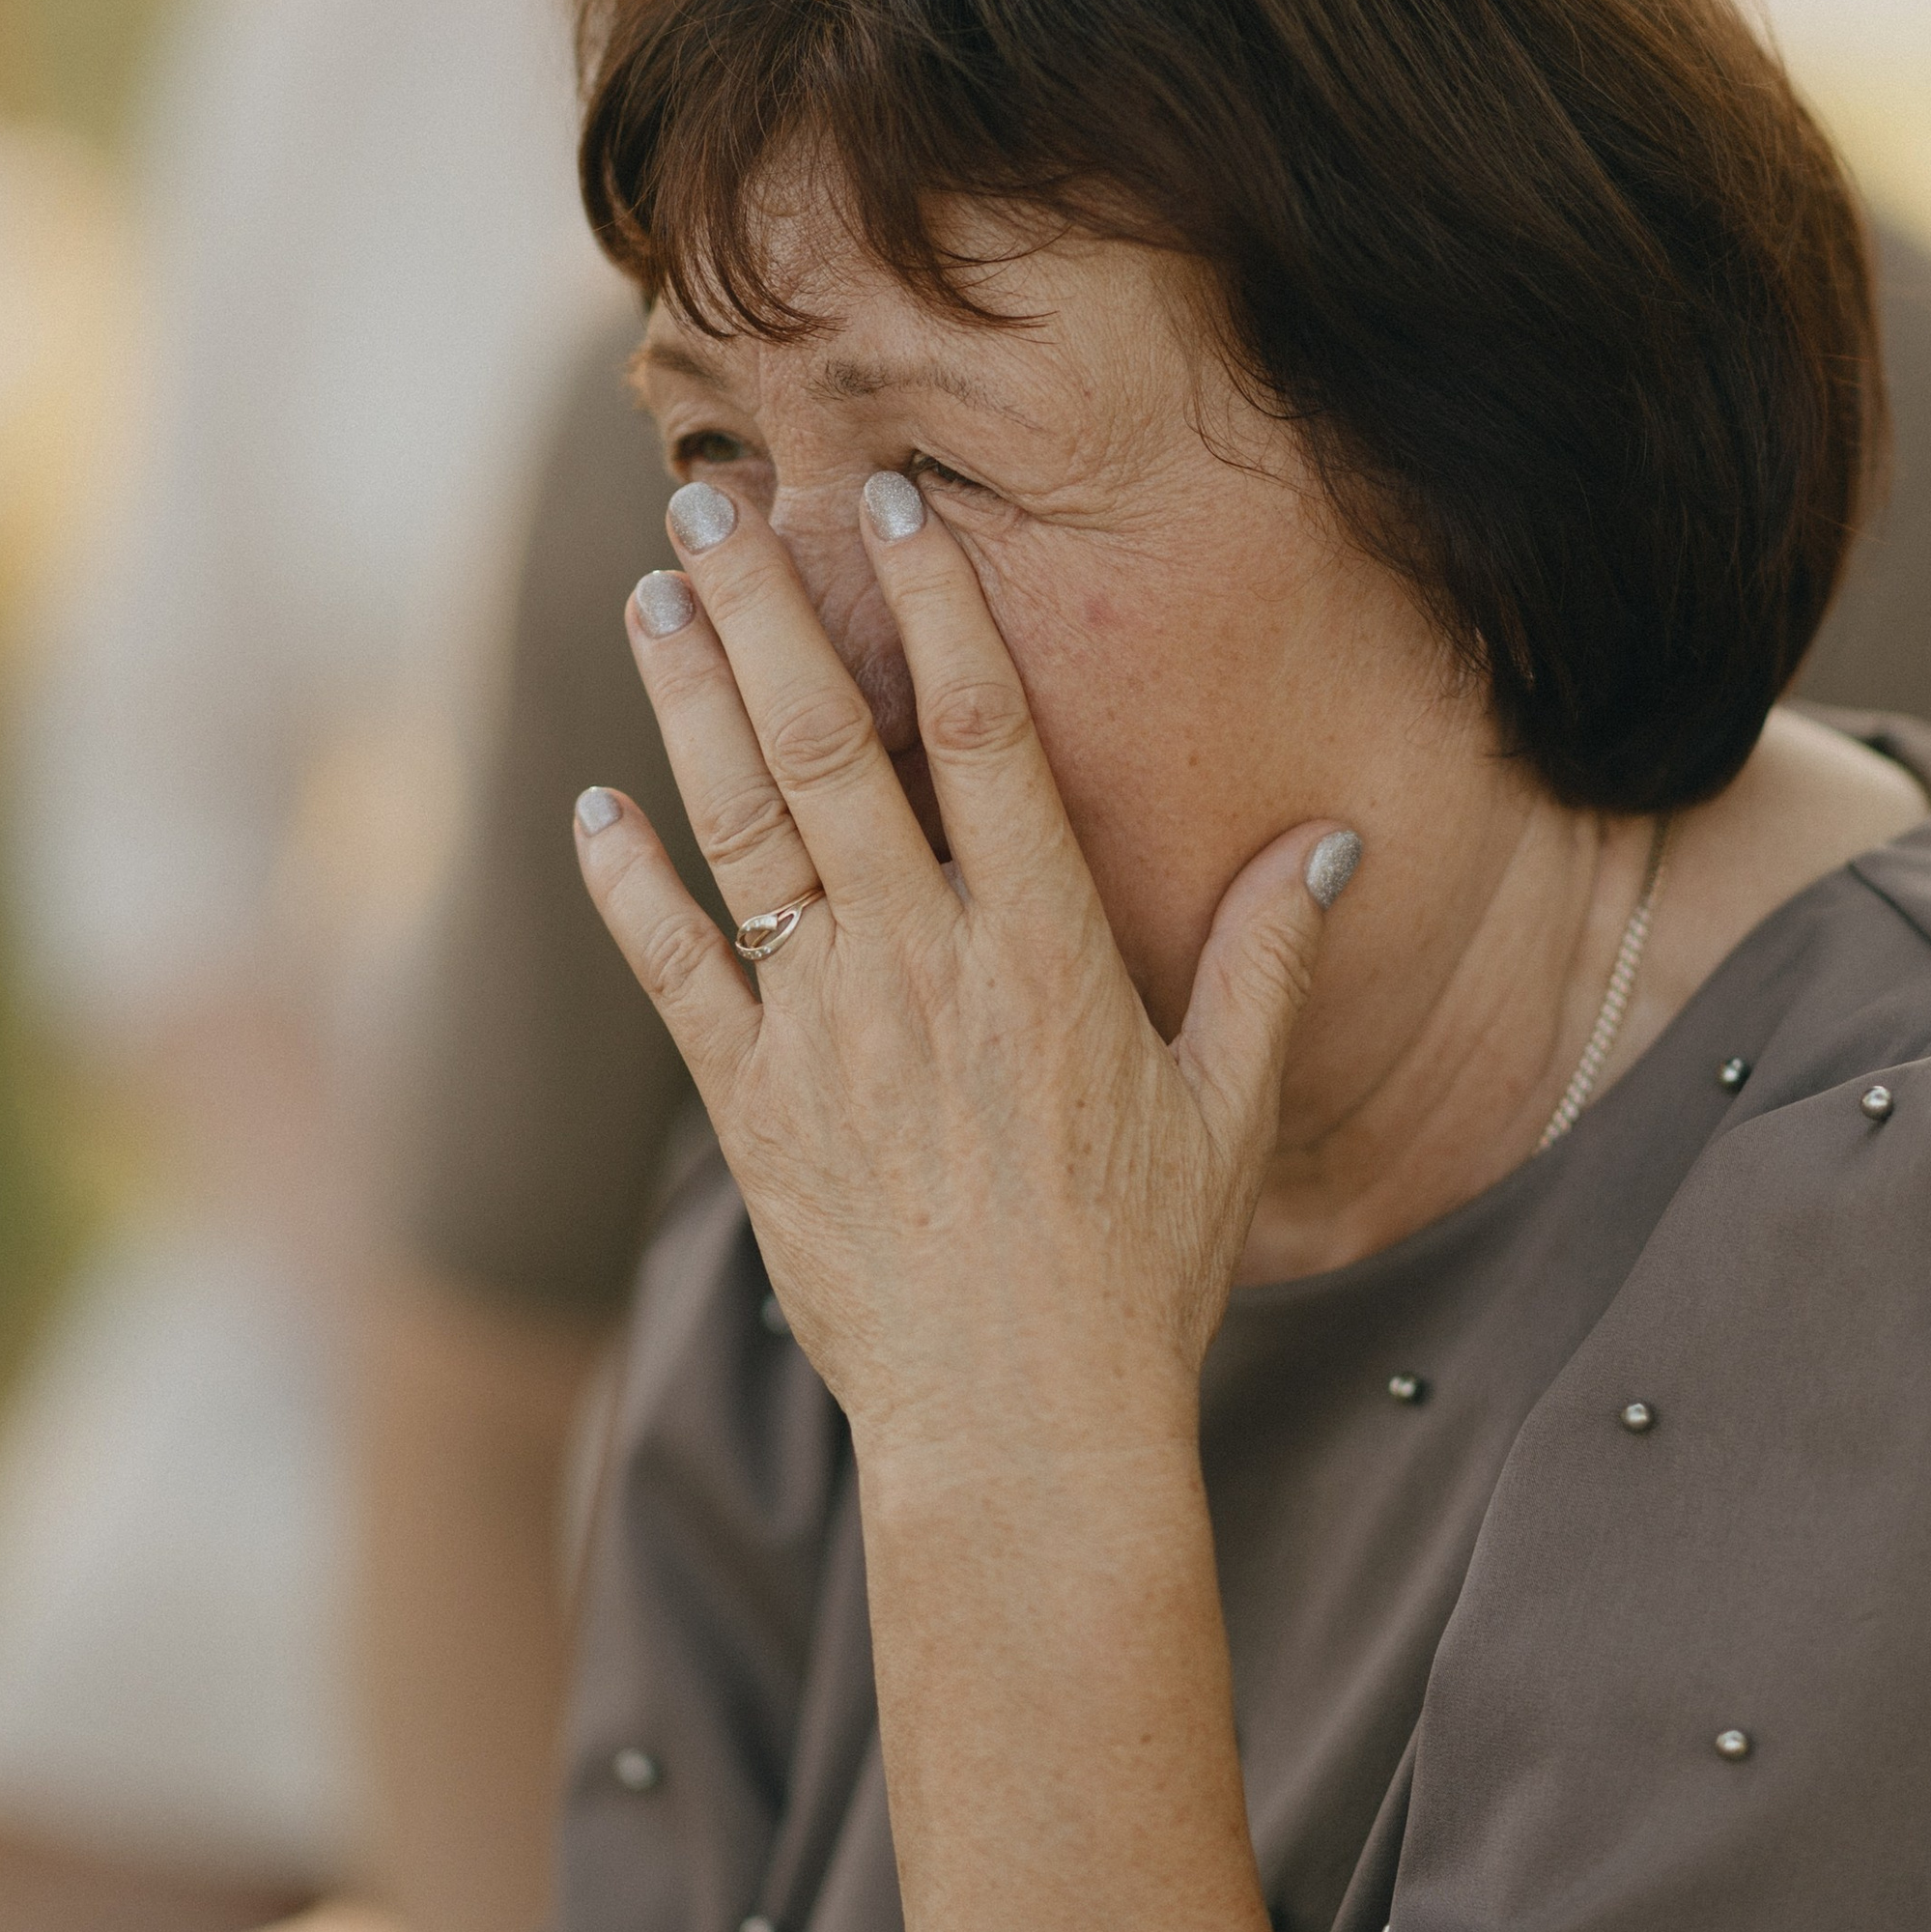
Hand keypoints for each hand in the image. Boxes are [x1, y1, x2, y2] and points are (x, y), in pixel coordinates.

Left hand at [572, 473, 1356, 1458]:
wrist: (1022, 1428)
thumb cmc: (1139, 1276)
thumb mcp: (1227, 1112)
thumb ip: (1269, 960)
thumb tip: (1336, 839)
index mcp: (1046, 952)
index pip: (984, 736)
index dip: (933, 606)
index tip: (888, 505)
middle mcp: (925, 968)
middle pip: (832, 750)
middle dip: (765, 613)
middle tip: (710, 502)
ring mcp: (826, 1035)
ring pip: (743, 832)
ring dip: (689, 704)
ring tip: (655, 596)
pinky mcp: (753, 1112)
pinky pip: (676, 971)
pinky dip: (629, 884)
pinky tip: (594, 805)